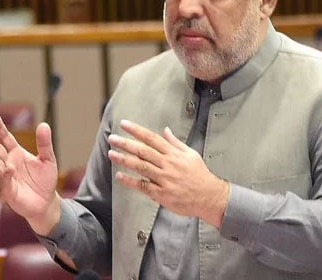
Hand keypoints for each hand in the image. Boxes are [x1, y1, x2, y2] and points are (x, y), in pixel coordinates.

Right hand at [0, 113, 60, 233]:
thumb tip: (44, 124)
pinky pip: (5, 184)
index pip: (5, 139)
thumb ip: (45, 144)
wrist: (47, 202)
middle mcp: (8, 165)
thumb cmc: (45, 180)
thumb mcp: (48, 159)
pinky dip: (6, 176)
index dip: (0, 129)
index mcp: (16, 154)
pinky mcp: (9, 193)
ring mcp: (7, 179)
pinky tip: (9, 168)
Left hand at [107, 120, 228, 227]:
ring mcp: (164, 179)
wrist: (209, 197)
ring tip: (112, 153)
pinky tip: (120, 176)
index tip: (124, 124)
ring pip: (141, 167)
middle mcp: (168, 164)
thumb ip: (176, 143)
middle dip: (126, 143)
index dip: (136, 130)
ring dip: (125, 159)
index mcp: (174, 153)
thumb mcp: (191, 154)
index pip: (152, 138)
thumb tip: (166, 130)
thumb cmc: (200, 175)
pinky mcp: (162, 194)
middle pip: (143, 151)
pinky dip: (130, 181)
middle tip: (112, 138)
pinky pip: (143, 186)